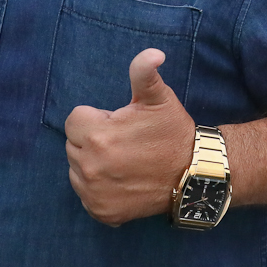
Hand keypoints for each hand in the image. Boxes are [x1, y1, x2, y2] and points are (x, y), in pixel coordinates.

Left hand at [64, 48, 195, 225]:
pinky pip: (85, 194)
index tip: (118, 123)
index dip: (97, 118)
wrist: (192, 175)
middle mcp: (91, 167)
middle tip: (123, 141)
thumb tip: (153, 54)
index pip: (74, 120)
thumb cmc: (172, 132)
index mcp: (99, 135)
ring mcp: (94, 193)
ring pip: (76, 170)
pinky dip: (97, 188)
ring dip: (92, 163)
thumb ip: (143, 72)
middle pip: (74, 144)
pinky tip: (120, 180)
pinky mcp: (101, 212)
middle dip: (93, 139)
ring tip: (122, 160)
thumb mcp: (159, 98)